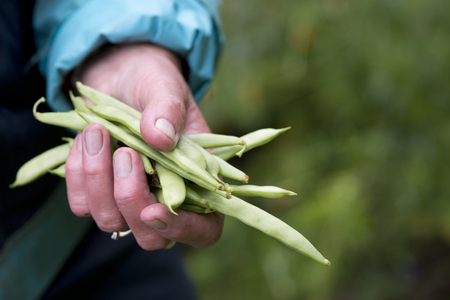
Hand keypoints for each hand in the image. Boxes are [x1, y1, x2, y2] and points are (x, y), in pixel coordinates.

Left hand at [65, 43, 223, 249]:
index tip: (155, 209)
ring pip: (111, 221)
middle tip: (126, 153)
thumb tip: (161, 139)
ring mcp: (130, 198)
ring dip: (98, 180)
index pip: (204, 229)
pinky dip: (77, 172)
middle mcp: (165, 197)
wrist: (120, 73)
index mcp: (197, 180)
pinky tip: (85, 138)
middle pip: (151, 237)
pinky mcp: (98, 191)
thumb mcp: (166, 86)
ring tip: (98, 132)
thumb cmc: (153, 81)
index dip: (184, 229)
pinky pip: (81, 203)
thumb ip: (168, 110)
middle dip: (131, 200)